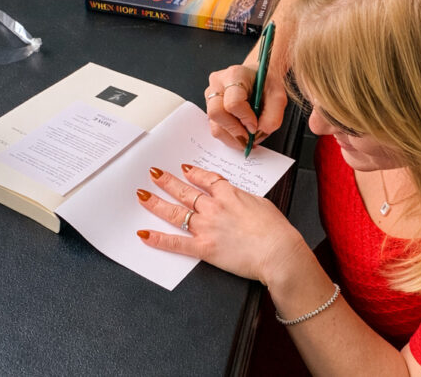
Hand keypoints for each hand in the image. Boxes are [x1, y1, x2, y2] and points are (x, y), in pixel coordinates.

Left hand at [136, 165, 305, 284]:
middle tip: (154, 174)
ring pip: (176, 212)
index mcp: (230, 195)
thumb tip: (237, 199)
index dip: (194, 174)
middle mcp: (214, 208)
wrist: (278, 252)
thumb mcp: (261, 204)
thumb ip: (244, 199)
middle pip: (186, 191)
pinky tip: (144, 234)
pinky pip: (176, 243)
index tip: (185, 169)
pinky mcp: (204, 248)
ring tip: (143, 195)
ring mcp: (207, 227)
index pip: (207, 180)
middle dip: (168, 182)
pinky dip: (158, 239)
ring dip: (156, 203)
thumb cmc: (276, 230)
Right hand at [204, 64, 287, 149]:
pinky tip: (240, 133)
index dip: (245, 118)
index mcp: (235, 75)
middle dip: (235, 131)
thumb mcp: (278, 98)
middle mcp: (218, 83)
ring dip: (232, 137)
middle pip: (216, 113)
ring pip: (214, 125)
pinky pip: (215, 128)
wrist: (257, 78)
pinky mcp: (209, 108)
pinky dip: (229, 136)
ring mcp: (210, 95)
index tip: (255, 125)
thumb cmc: (265, 84)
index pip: (233, 103)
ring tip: (246, 136)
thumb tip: (257, 133)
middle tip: (249, 136)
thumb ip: (272, 116)